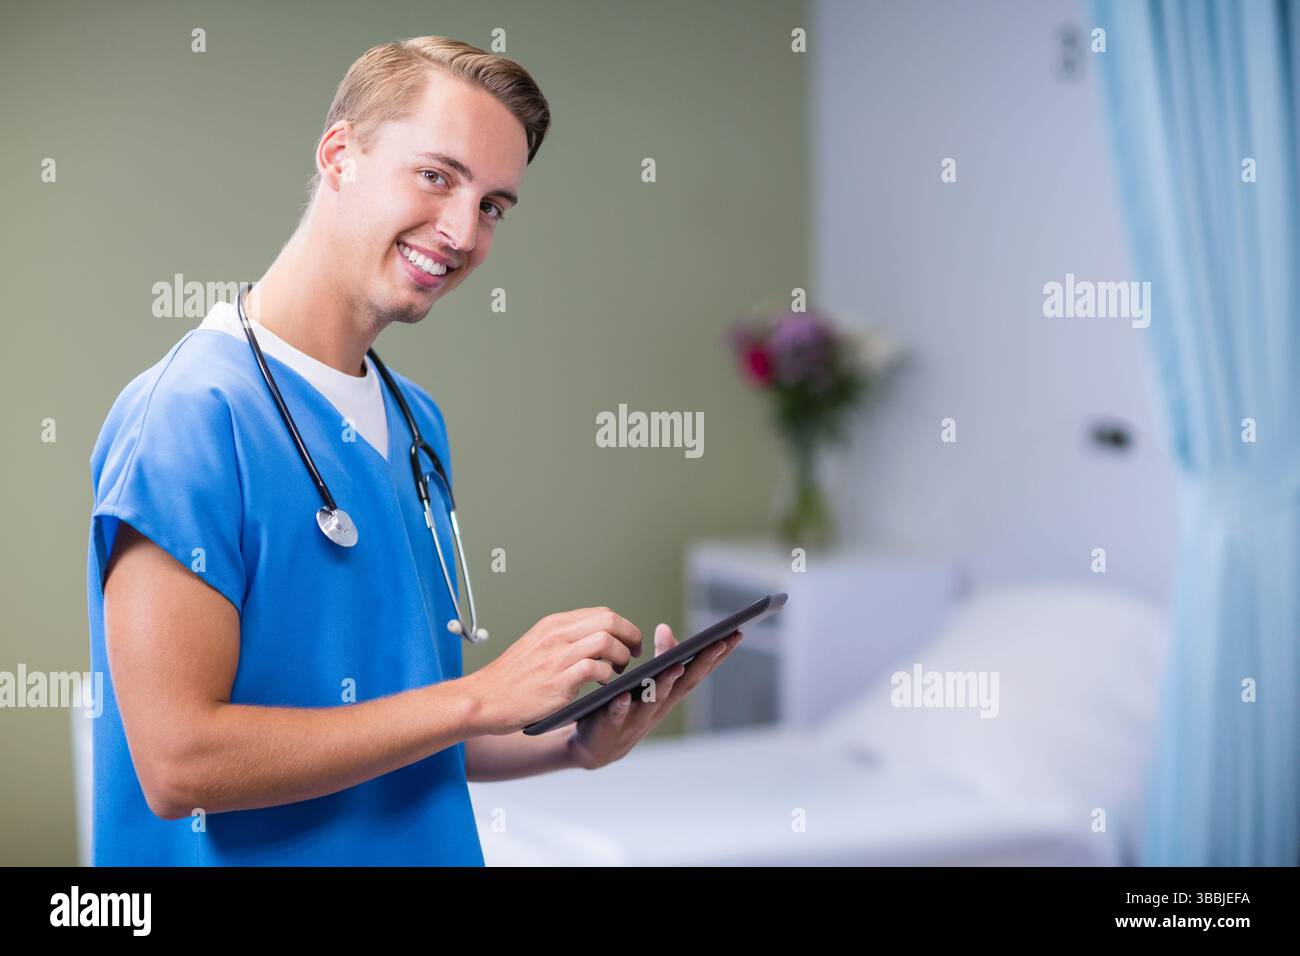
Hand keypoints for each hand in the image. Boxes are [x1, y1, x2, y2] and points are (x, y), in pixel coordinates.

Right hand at [460, 607, 642, 734]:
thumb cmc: (510, 679)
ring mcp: (557, 657)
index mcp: (553, 625)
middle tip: (634, 654)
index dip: (623, 627)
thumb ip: (563, 639)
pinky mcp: (558, 681)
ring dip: (622, 656)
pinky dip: (607, 675)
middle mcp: (556, 635)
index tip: (629, 641)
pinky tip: (605, 683)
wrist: (483, 700)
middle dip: (630, 636)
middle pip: (609, 620)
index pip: (601, 613)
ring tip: (621, 670)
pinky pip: (594, 668)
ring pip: (606, 641)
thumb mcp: (536, 645)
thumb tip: (595, 639)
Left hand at [566, 623, 743, 769]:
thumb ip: (659, 657)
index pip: (698, 671)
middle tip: (720, 642)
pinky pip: (617, 715)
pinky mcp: (612, 725)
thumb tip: (665, 628)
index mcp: (671, 693)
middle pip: (685, 683)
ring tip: (676, 665)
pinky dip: (622, 706)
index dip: (718, 655)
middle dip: (704, 663)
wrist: (600, 747)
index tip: (737, 633)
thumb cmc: (628, 708)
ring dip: (666, 684)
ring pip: (655, 700)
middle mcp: (660, 706)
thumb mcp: (648, 681)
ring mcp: (638, 718)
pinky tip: (623, 696)